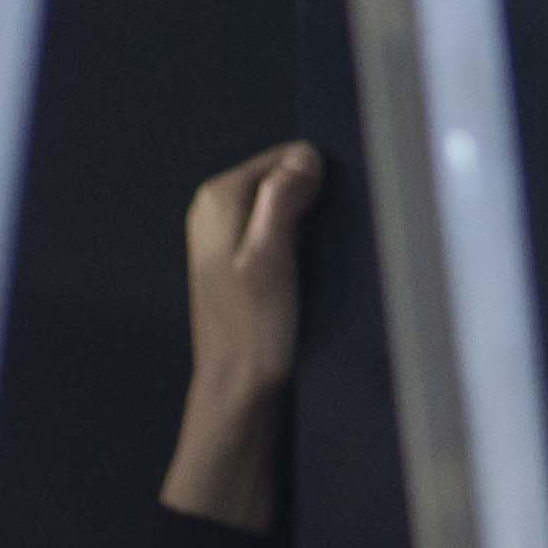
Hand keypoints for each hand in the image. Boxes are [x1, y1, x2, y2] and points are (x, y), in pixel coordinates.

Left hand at [160, 142, 324, 531]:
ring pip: (280, 205)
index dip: (315, 179)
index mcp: (218, 197)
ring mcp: (220, 236)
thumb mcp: (270, 256)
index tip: (335, 216)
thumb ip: (282, 198)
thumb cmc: (256, 326)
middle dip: (311, 199)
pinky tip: (307, 270)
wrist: (237, 393)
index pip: (284, 155)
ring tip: (323, 256)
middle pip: (280, 178)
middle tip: (331, 239)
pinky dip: (295, 242)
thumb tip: (306, 154)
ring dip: (306, 223)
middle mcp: (212, 207)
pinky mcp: (233, 262)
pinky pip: (274, 230)